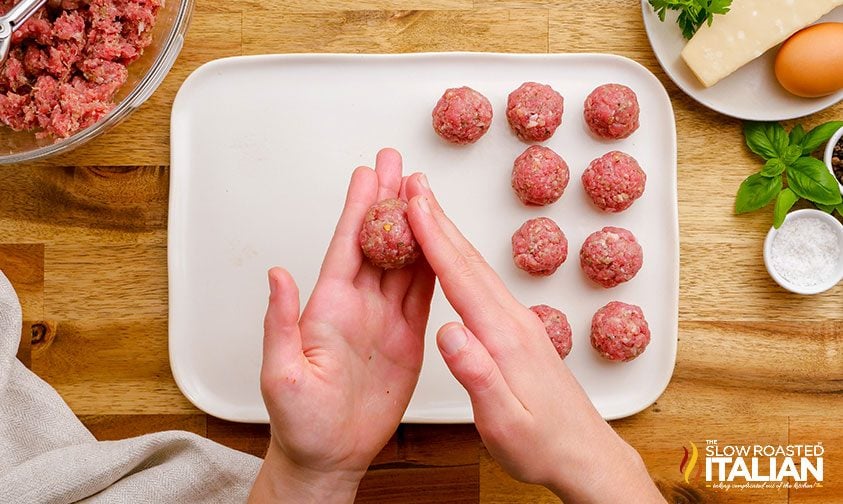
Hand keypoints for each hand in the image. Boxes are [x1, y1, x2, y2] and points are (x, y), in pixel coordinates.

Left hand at [248, 149, 434, 502]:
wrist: (328, 455)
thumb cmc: (299, 421)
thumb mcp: (281, 372)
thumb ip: (280, 322)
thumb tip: (277, 275)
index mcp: (328, 306)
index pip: (348, 245)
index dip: (360, 207)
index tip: (369, 173)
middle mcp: (357, 305)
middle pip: (379, 241)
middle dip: (390, 200)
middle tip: (399, 163)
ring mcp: (383, 319)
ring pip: (404, 261)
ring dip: (415, 226)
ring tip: (424, 192)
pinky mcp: (406, 338)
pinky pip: (423, 294)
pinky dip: (434, 265)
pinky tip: (441, 243)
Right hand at [403, 174, 664, 503]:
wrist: (584, 454)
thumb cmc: (543, 444)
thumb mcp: (504, 421)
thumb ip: (477, 374)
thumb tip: (449, 331)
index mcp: (505, 338)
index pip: (460, 278)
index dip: (433, 238)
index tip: (412, 205)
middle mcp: (515, 322)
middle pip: (469, 262)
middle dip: (439, 220)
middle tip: (415, 186)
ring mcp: (521, 324)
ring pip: (478, 269)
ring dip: (450, 235)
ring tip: (428, 210)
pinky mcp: (522, 332)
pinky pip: (485, 284)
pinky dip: (462, 261)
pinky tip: (454, 260)